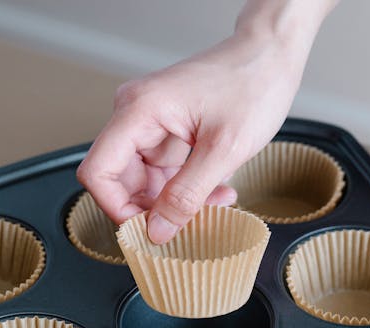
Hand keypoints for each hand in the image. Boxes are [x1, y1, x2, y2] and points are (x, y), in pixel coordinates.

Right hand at [77, 1, 333, 243]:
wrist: (272, 56)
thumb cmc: (253, 85)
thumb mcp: (224, 150)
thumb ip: (186, 195)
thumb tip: (156, 231)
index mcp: (138, 110)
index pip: (98, 172)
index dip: (116, 208)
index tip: (148, 231)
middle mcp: (135, 113)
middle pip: (119, 180)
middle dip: (153, 208)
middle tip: (189, 224)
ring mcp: (150, 121)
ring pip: (144, 180)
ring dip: (175, 200)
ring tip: (216, 204)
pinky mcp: (167, 128)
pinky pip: (163, 170)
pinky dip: (186, 186)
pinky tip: (216, 190)